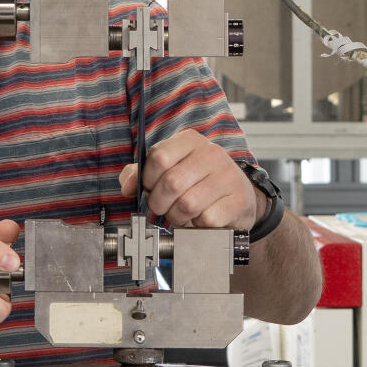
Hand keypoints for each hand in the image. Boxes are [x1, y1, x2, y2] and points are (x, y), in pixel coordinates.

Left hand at [118, 129, 260, 229]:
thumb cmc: (198, 183)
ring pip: (187, 204)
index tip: (149, 188)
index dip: (147, 179)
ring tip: (181, 214)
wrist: (239, 197)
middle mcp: (211, 153)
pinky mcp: (238, 200)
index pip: (159, 157)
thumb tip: (127, 186)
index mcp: (191, 141)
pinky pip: (206, 219)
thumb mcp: (170, 169)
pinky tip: (200, 219)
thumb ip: (142, 173)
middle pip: (171, 183)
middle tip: (162, 208)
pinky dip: (197, 225)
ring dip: (177, 217)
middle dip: (159, 203)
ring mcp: (227, 176)